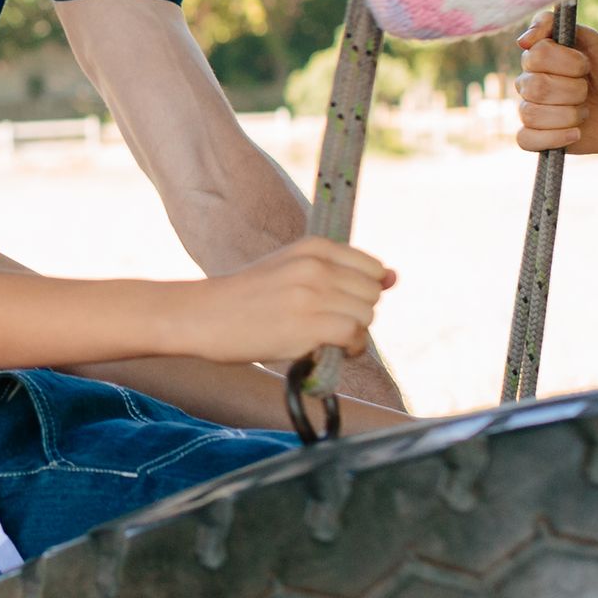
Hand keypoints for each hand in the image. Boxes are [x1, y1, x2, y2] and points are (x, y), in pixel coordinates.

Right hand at [175, 239, 393, 366]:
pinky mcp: (308, 325)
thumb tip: (395, 277)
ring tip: (326, 340)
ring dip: (354, 334)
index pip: (372, 268)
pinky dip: (349, 348)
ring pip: (366, 316)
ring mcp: (313, 294)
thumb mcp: (290, 267)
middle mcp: (317, 266)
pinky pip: (354, 336)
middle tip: (331, 326)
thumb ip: (338, 271)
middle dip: (359, 313)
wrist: (201, 315)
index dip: (362, 293)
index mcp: (314, 246)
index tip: (340, 305)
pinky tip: (326, 351)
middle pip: (372, 294)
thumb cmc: (245, 296)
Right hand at [512, 25, 597, 154]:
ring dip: (569, 115)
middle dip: (573, 91)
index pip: (535, 54)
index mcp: (541, 55)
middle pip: (535, 87)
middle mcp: (530, 80)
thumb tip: (523, 41)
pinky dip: (554, 137)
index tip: (586, 64)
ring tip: (585, 112)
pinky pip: (526, 139)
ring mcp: (531, 108)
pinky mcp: (536, 136)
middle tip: (587, 90)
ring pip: (531, 114)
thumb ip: (568, 29)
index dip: (566, 62)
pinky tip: (575, 133)